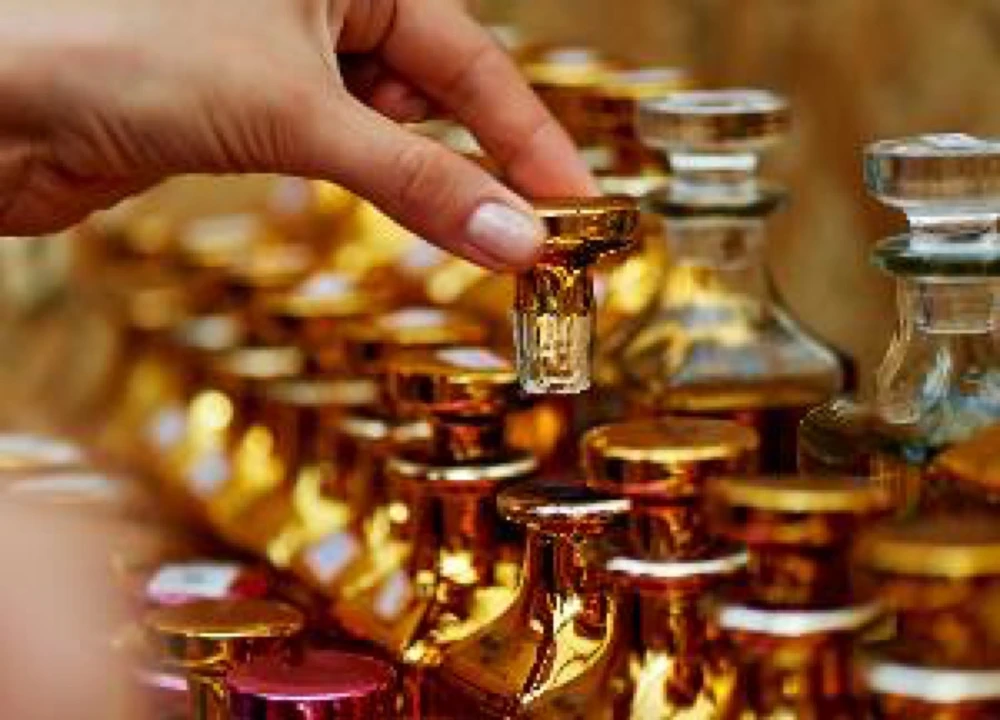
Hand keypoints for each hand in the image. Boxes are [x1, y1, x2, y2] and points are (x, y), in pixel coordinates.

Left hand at [0, 0, 595, 268]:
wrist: (1, 104)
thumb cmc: (125, 53)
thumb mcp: (300, 114)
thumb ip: (417, 182)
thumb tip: (516, 240)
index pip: (472, 63)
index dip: (532, 142)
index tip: (581, 207)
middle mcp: (328, 3)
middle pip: (440, 94)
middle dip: (487, 168)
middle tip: (538, 240)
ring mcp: (292, 58)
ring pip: (394, 129)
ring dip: (430, 185)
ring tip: (475, 233)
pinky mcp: (256, 110)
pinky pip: (346, 151)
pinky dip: (378, 190)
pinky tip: (403, 214)